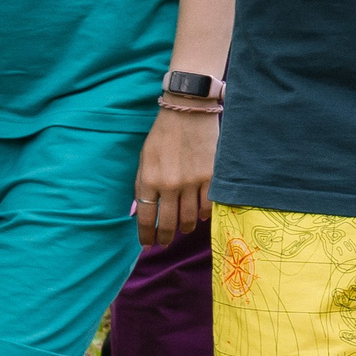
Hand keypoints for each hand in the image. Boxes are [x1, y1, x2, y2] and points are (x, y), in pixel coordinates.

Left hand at [136, 106, 216, 246]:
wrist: (188, 111)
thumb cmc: (162, 135)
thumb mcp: (144, 160)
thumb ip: (144, 185)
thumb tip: (146, 211)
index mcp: (148, 180)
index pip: (146, 218)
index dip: (146, 235)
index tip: (148, 244)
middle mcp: (169, 184)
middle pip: (168, 223)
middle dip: (165, 237)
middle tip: (165, 242)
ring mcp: (192, 181)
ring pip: (189, 218)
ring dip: (185, 227)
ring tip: (183, 228)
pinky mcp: (210, 175)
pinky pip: (208, 205)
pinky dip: (203, 214)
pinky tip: (200, 215)